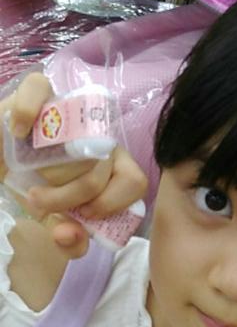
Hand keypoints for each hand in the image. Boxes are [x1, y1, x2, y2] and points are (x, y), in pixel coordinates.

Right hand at [0, 72, 147, 258]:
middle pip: (103, 169)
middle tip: (43, 205)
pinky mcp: (39, 93)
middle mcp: (97, 137)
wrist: (3, 165)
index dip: (113, 203)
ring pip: (78, 139)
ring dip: (53, 177)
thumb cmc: (35, 188)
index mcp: (111, 165)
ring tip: (31, 190)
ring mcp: (70, 113)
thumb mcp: (53, 220)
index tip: (87, 215)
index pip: (134, 181)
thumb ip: (68, 238)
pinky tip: (18, 132)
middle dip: (72, 198)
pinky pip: (39, 88)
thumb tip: (72, 237)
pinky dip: (27, 110)